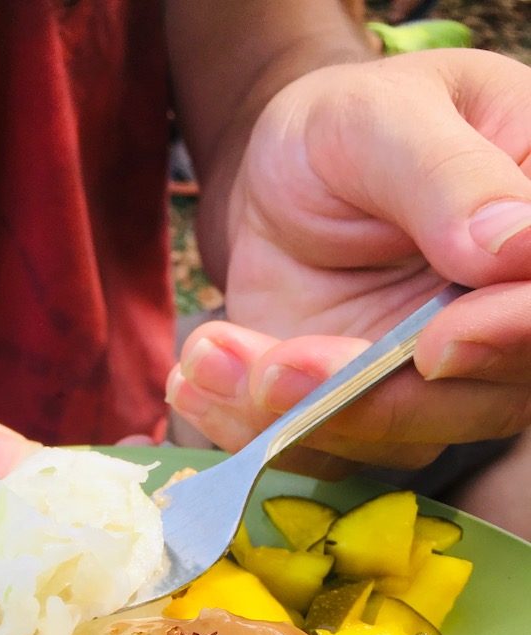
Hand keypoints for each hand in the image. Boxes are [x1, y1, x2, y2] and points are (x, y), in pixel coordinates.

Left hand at [167, 49, 530, 475]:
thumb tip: (516, 250)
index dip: (507, 337)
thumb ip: (449, 181)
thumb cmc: (349, 127)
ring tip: (207, 355)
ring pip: (395, 442)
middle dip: (370, 400)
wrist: (284, 174)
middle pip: (481, 400)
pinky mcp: (366, 419)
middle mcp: (506, 325)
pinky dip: (252, 430)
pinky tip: (194, 383)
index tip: (437, 343)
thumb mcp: (384, 121)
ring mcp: (440, 387)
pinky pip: (324, 454)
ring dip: (295, 419)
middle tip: (275, 369)